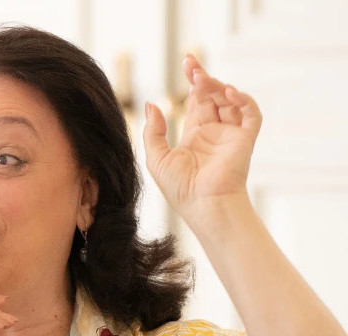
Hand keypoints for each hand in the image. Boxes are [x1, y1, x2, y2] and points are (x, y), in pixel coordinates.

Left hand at [143, 54, 261, 222]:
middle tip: (191, 63)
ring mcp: (231, 134)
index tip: (186, 64)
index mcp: (195, 134)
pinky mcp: (245, 139)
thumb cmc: (179, 188)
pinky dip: (243, 100)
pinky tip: (228, 93)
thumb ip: (153, 131)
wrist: (203, 205)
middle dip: (203, 78)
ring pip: (230, 100)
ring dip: (218, 86)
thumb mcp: (157, 157)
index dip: (193, 82)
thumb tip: (151, 104)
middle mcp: (215, 131)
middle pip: (212, 95)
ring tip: (203, 79)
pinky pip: (251, 114)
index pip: (197, 101)